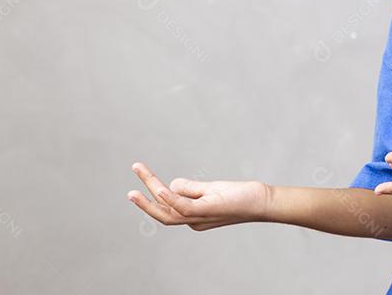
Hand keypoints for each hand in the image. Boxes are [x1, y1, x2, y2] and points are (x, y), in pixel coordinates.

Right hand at [127, 161, 272, 230]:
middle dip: (143, 200)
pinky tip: (160, 187)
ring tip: (139, 170)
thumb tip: (170, 184)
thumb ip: (191, 188)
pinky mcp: (208, 211)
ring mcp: (200, 218)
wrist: (262, 202)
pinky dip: (170, 198)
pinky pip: (183, 208)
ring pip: (168, 210)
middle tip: (129, 183)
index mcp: (192, 216)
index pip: (166, 207)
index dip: (151, 195)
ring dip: (150, 191)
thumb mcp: (211, 190)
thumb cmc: (239, 196)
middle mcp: (193, 221)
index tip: (141, 173)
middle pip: (161, 212)